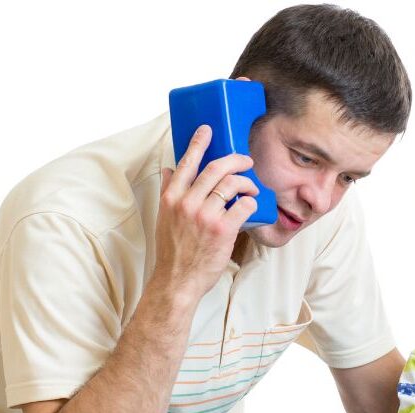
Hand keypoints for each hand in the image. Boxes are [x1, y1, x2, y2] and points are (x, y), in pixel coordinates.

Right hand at [154, 125, 259, 298]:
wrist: (177, 281)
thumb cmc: (172, 252)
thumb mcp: (163, 218)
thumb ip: (167, 192)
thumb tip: (169, 169)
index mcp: (171, 198)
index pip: (186, 163)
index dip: (198, 143)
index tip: (207, 129)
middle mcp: (187, 203)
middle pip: (216, 168)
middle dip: (236, 159)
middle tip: (246, 161)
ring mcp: (205, 216)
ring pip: (232, 184)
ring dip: (247, 182)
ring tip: (251, 187)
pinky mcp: (223, 229)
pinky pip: (243, 205)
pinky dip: (250, 202)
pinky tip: (250, 204)